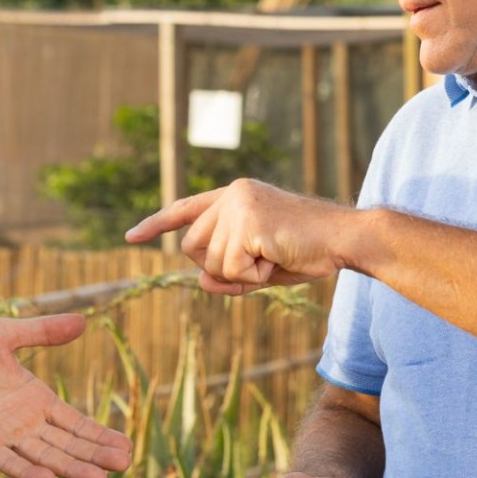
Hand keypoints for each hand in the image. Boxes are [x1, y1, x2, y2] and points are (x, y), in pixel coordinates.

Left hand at [0, 314, 134, 477]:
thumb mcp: (3, 333)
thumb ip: (42, 331)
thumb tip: (83, 320)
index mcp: (34, 398)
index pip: (74, 421)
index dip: (99, 434)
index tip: (126, 446)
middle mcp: (24, 422)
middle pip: (67, 443)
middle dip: (95, 454)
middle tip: (124, 465)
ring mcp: (3, 435)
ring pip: (44, 456)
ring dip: (70, 467)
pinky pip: (6, 460)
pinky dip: (26, 471)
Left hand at [125, 179, 356, 294]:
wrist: (345, 239)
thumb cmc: (309, 251)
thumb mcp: (261, 268)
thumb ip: (228, 275)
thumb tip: (199, 283)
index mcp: (234, 197)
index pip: (185, 210)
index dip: (156, 225)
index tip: (131, 238)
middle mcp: (231, 194)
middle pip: (192, 249)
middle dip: (222, 268)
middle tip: (263, 260)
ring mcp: (237, 205)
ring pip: (211, 263)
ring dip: (243, 274)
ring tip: (275, 255)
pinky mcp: (247, 221)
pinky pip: (231, 270)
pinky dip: (254, 276)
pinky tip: (277, 258)